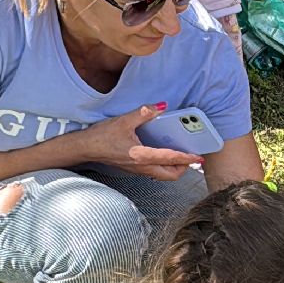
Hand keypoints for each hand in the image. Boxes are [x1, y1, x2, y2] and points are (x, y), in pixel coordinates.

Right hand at [76, 104, 202, 179]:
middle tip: (190, 157)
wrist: (85, 148)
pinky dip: (162, 167)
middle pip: (170, 176)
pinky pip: (153, 172)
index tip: (198, 156)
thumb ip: (145, 112)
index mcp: (142, 156)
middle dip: (183, 168)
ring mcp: (137, 170)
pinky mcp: (132, 169)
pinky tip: (162, 154)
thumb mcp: (124, 120)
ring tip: (179, 157)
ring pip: (161, 176)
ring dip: (173, 169)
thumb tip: (162, 106)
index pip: (171, 159)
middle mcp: (142, 167)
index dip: (187, 158)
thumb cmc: (102, 136)